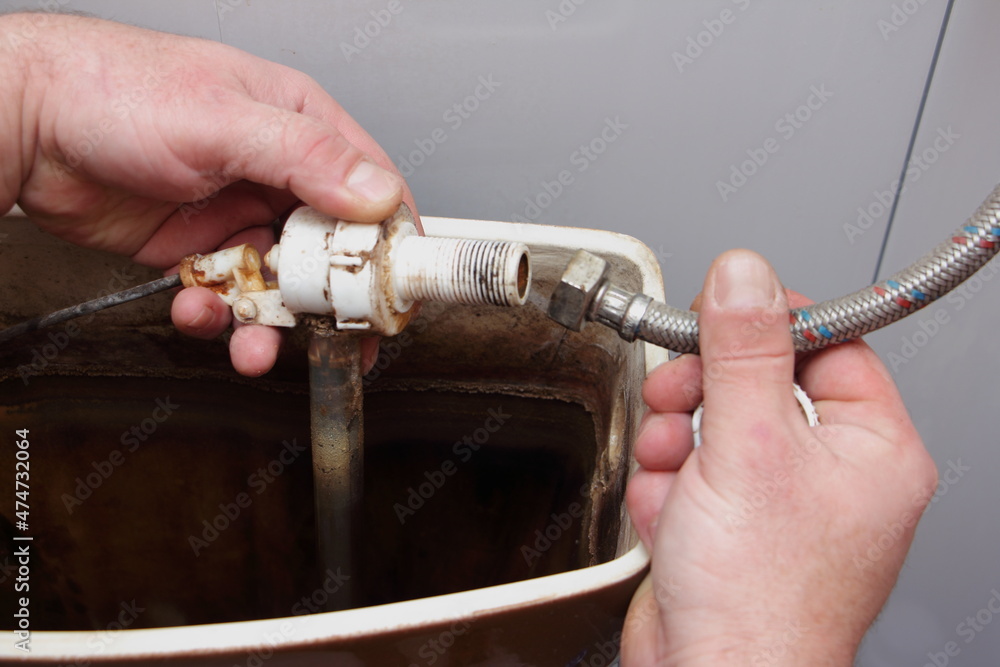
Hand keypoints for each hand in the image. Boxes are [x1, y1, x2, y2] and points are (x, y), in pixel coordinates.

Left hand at [2, 13, 414, 374]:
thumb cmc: (111, 89)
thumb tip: (377, 194)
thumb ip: (306, 156)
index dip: (390, 243)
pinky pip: (229, 295)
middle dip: (333, 301)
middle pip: (331, 249)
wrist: (24, 124)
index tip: (392, 292)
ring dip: (272, 322)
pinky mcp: (199, 249)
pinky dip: (219, 316)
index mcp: (299, 125)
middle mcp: (276, 172)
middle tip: (336, 339)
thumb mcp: (220, 118)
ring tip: (255, 347)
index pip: (372, 188)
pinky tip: (198, 311)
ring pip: (281, 283)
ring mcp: (237, 212)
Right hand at [622, 250, 937, 665]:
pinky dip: (667, 483)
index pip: (829, 345)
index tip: (721, 312)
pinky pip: (693, 469)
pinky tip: (668, 512)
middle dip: (704, 389)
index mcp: (872, 449)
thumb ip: (743, 352)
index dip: (770, 323)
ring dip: (675, 438)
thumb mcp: (748, 448)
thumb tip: (744, 275)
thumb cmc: (759, 601)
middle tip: (678, 393)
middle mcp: (831, 474)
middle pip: (761, 381)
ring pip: (717, 423)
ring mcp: (779, 501)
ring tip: (669, 467)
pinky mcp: (731, 523)